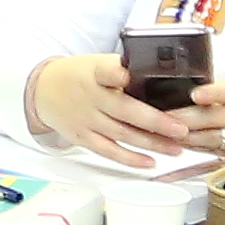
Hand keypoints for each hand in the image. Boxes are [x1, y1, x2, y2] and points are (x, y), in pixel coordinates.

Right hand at [25, 52, 214, 167]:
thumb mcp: (97, 62)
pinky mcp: (82, 136)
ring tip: (176, 148)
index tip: (129, 75)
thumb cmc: (80, 75)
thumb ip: (124, 70)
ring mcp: (85, 119)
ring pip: (122, 133)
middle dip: (155, 121)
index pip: (105, 70)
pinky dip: (129, 158)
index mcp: (94, 72)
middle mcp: (90, 96)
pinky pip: (108, 150)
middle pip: (124, 110)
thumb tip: (164, 79)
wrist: (43, 89)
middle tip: (181, 129)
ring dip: (151, 143)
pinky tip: (150, 162)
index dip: (116, 73)